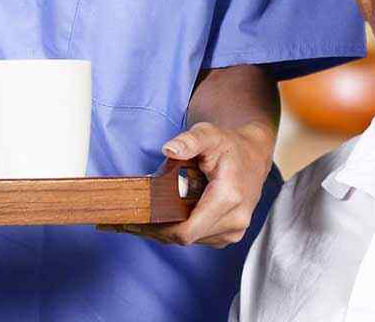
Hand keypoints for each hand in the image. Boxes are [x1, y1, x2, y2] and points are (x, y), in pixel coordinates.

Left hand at [101, 121, 274, 246]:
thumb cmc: (229, 144)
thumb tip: (169, 148)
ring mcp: (232, 231)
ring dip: (162, 231)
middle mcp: (234, 221)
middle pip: (183, 238)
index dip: (157, 229)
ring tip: (135, 218)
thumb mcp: (209, 134)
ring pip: (187, 240)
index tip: (133, 220)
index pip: (186, 230)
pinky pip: (195, 238)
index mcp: (228, 198)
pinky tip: (156, 218)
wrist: (253, 155)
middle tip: (122, 220)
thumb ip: (190, 140)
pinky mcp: (227, 234)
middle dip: (153, 229)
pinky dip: (175, 230)